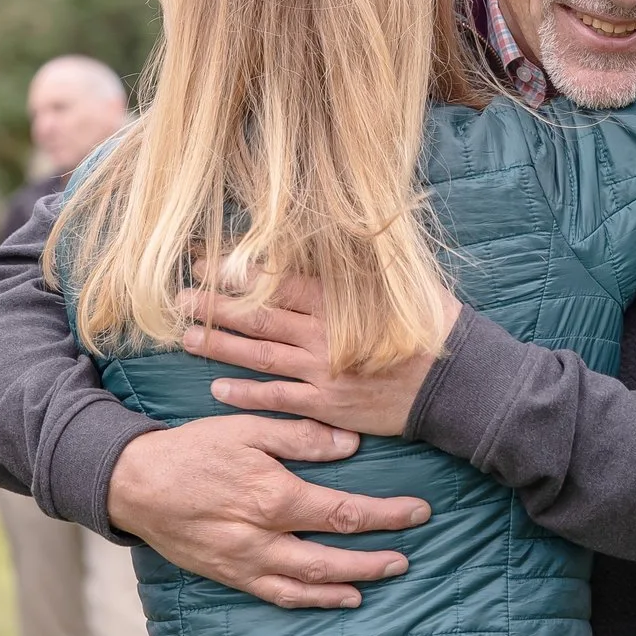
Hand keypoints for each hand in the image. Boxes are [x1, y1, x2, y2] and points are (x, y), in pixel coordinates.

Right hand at [106, 415, 430, 609]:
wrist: (136, 484)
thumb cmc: (193, 449)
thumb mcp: (246, 427)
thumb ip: (300, 435)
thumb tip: (350, 444)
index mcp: (273, 496)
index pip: (343, 511)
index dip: (385, 515)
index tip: (416, 511)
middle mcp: (263, 537)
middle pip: (333, 555)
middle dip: (376, 557)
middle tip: (408, 555)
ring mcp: (246, 562)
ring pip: (309, 583)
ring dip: (351, 582)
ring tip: (382, 576)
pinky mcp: (230, 575)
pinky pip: (279, 595)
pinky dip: (312, 600)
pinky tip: (336, 596)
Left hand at [181, 275, 457, 437]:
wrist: (457, 384)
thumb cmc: (434, 326)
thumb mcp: (402, 283)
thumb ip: (364, 264)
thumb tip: (338, 230)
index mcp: (340, 300)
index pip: (277, 280)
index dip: (237, 270)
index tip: (205, 260)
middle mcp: (324, 335)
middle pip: (259, 316)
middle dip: (215, 305)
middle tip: (178, 296)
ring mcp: (323, 372)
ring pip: (260, 355)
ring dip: (219, 345)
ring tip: (185, 336)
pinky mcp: (327, 405)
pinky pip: (278, 398)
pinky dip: (247, 394)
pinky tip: (216, 389)